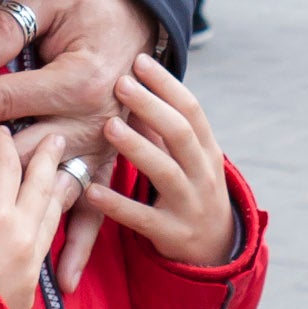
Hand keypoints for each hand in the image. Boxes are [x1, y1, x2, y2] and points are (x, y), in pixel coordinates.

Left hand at [0, 0, 152, 291]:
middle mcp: (93, 123)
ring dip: (11, 212)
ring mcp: (106, 148)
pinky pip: (100, 210)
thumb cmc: (92, 2)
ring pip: (49, 188)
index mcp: (76, 81)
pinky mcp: (114, 163)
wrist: (146, 17)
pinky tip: (61, 278)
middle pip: (19, 155)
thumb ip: (10, 27)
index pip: (1, 98)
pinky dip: (83, 244)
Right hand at [0, 127, 79, 308]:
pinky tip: (48, 224)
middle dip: (49, 161)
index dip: (3, 146)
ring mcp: (30, 265)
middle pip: (42, 189)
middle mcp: (21, 236)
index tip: (1, 132)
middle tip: (57, 139)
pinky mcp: (30, 290)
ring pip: (53, 219)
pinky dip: (50, 227)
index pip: (6, 169)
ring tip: (62, 176)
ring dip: (57, 193)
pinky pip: (47, 248)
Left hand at [81, 53, 235, 266]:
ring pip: (166, 173)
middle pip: (180, 134)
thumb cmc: (189, 187)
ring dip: (137, 147)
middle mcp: (203, 175)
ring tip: (108, 126)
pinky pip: (144, 218)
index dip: (167, 84)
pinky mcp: (172, 235)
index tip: (139, 59)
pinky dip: (118, 204)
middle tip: (120, 82)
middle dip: (151, 107)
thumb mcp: (185, 156)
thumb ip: (161, 126)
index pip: (192, 110)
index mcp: (207, 150)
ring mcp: (190, 205)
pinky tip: (92, 189)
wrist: (215, 249)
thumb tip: (129, 80)